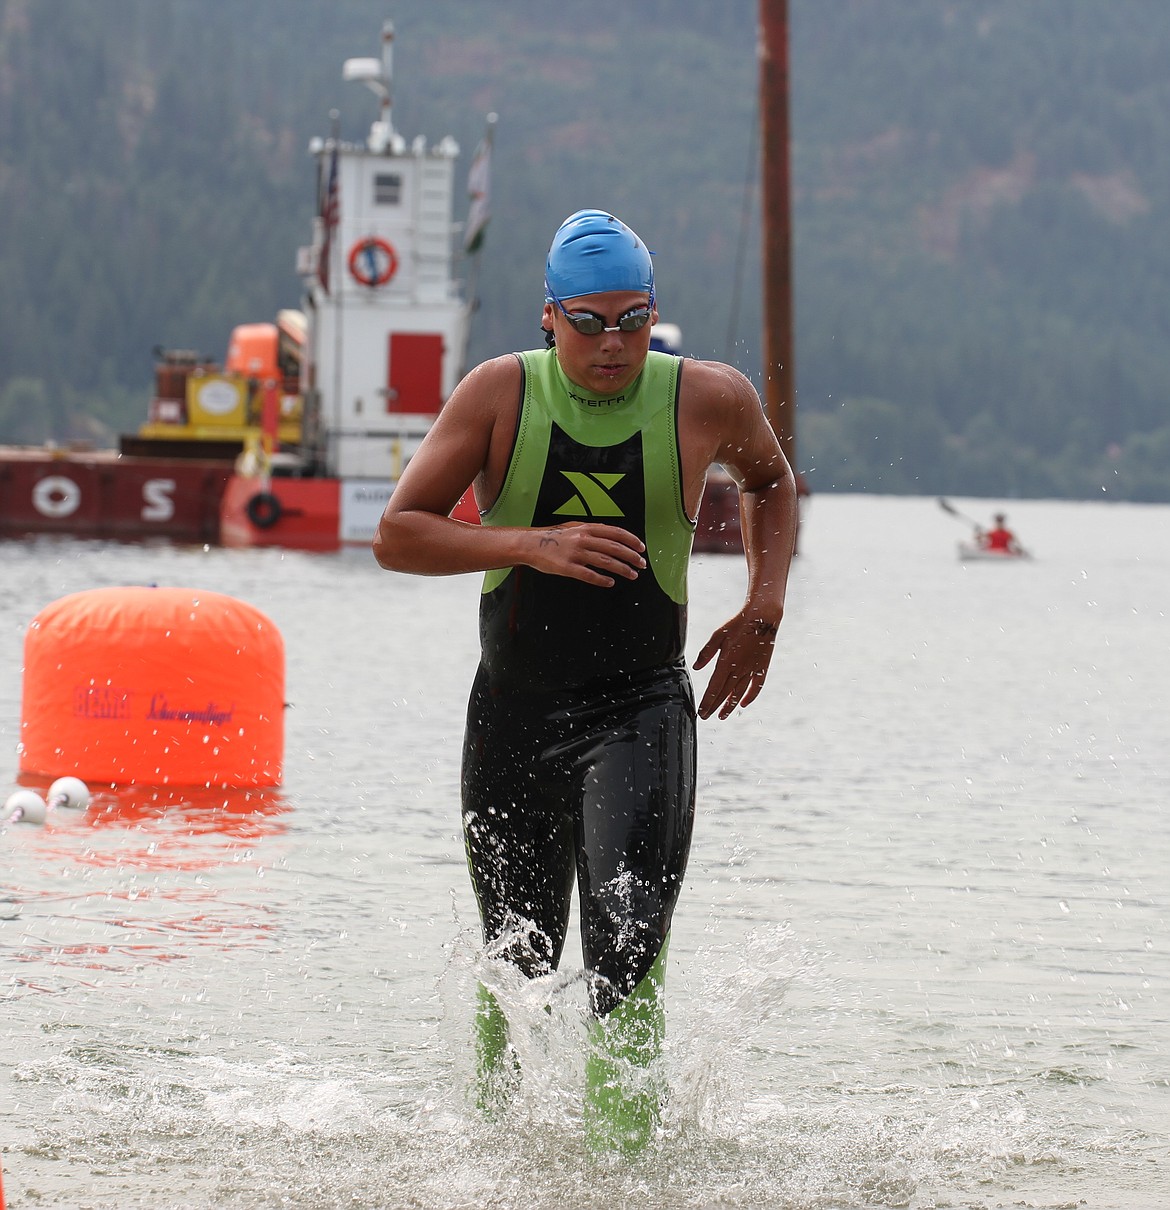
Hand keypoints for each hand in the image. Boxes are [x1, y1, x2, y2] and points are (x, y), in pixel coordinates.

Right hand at [526, 522, 645, 585]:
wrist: (530, 545)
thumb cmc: (552, 537)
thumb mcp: (574, 527)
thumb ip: (592, 530)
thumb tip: (611, 534)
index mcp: (586, 528)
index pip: (615, 533)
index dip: (631, 540)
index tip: (641, 548)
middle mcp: (583, 539)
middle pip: (614, 548)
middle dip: (632, 556)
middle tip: (642, 564)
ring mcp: (575, 554)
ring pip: (605, 562)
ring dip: (622, 569)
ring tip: (632, 575)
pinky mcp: (567, 567)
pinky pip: (589, 575)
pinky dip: (602, 579)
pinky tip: (610, 582)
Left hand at [694, 612, 780, 719]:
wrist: (762, 618)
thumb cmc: (737, 625)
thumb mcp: (718, 636)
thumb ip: (706, 653)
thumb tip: (697, 668)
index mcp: (726, 662)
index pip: (714, 688)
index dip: (707, 702)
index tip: (702, 712)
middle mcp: (738, 669)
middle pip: (724, 693)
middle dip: (714, 707)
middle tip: (707, 717)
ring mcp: (751, 670)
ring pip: (739, 693)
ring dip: (730, 706)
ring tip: (722, 716)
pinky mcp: (761, 668)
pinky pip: (756, 687)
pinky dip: (750, 697)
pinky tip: (744, 704)